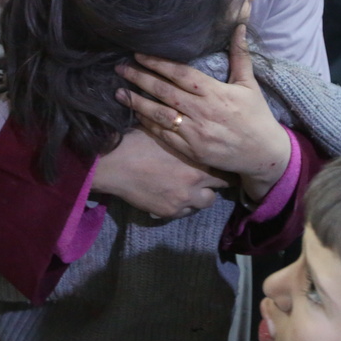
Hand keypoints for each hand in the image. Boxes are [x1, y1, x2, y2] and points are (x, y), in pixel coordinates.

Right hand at [92, 128, 230, 218]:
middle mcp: (197, 180)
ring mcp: (185, 198)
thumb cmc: (138, 142)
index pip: (224, 164)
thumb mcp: (166, 133)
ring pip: (207, 201)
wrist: (115, 164)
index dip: (224, 162)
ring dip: (203, 194)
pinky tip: (176, 196)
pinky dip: (185, 205)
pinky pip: (187, 212)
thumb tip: (194, 129)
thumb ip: (185, 136)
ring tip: (193, 187)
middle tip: (213, 176)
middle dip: (219, 180)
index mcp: (198, 157)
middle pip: (222, 184)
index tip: (223, 161)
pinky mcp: (171, 211)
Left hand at [116, 25, 290, 200]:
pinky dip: (148, 124)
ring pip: (159, 115)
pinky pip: (164, 135)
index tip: (140, 54)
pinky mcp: (191, 150)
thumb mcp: (249, 84)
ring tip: (119, 92)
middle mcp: (203, 111)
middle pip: (164, 92)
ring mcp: (195, 133)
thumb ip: (240, 55)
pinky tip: (135, 115)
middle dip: (140, 78)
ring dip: (137, 102)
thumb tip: (239, 26)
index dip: (158, 63)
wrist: (263, 154)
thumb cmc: (256, 116)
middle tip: (120, 68)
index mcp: (216, 92)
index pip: (181, 74)